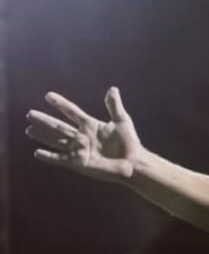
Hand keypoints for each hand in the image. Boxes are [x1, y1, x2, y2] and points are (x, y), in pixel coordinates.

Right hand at [26, 87, 141, 181]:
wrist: (133, 164)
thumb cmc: (130, 143)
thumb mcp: (122, 121)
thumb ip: (114, 106)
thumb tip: (113, 89)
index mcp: (91, 125)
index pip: (72, 112)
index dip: (61, 104)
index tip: (48, 96)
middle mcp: (82, 137)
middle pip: (59, 126)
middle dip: (45, 121)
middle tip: (30, 114)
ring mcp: (79, 150)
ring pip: (56, 140)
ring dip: (42, 135)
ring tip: (29, 130)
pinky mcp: (79, 163)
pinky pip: (60, 158)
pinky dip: (48, 156)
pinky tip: (36, 152)